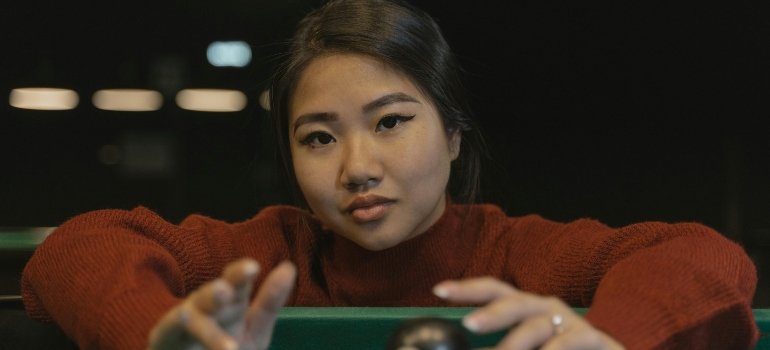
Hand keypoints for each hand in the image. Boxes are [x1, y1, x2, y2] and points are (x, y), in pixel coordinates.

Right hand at [148, 259, 296, 349]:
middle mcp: (206, 305)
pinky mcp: (165, 338)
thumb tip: (289, 267)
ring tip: (222, 337)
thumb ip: (269, 302)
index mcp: (231, 300)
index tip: (253, 268)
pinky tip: (187, 322)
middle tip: (224, 290)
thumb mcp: (254, 329)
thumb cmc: (227, 344)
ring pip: (190, 317)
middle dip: (215, 292)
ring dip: (202, 326)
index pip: (236, 281)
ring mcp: (184, 321)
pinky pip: (172, 333)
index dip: (241, 273)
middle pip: (209, 295)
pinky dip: (185, 332)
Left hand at [433, 277, 624, 349]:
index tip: (438, 290)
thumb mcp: (523, 348)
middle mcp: (545, 309)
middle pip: (515, 302)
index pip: (493, 290)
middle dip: (490, 313)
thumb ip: (496, 348)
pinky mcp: (592, 339)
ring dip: (514, 345)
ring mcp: (570, 322)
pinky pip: (569, 342)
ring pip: (537, 327)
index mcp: (525, 309)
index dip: (466, 288)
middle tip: (468, 324)